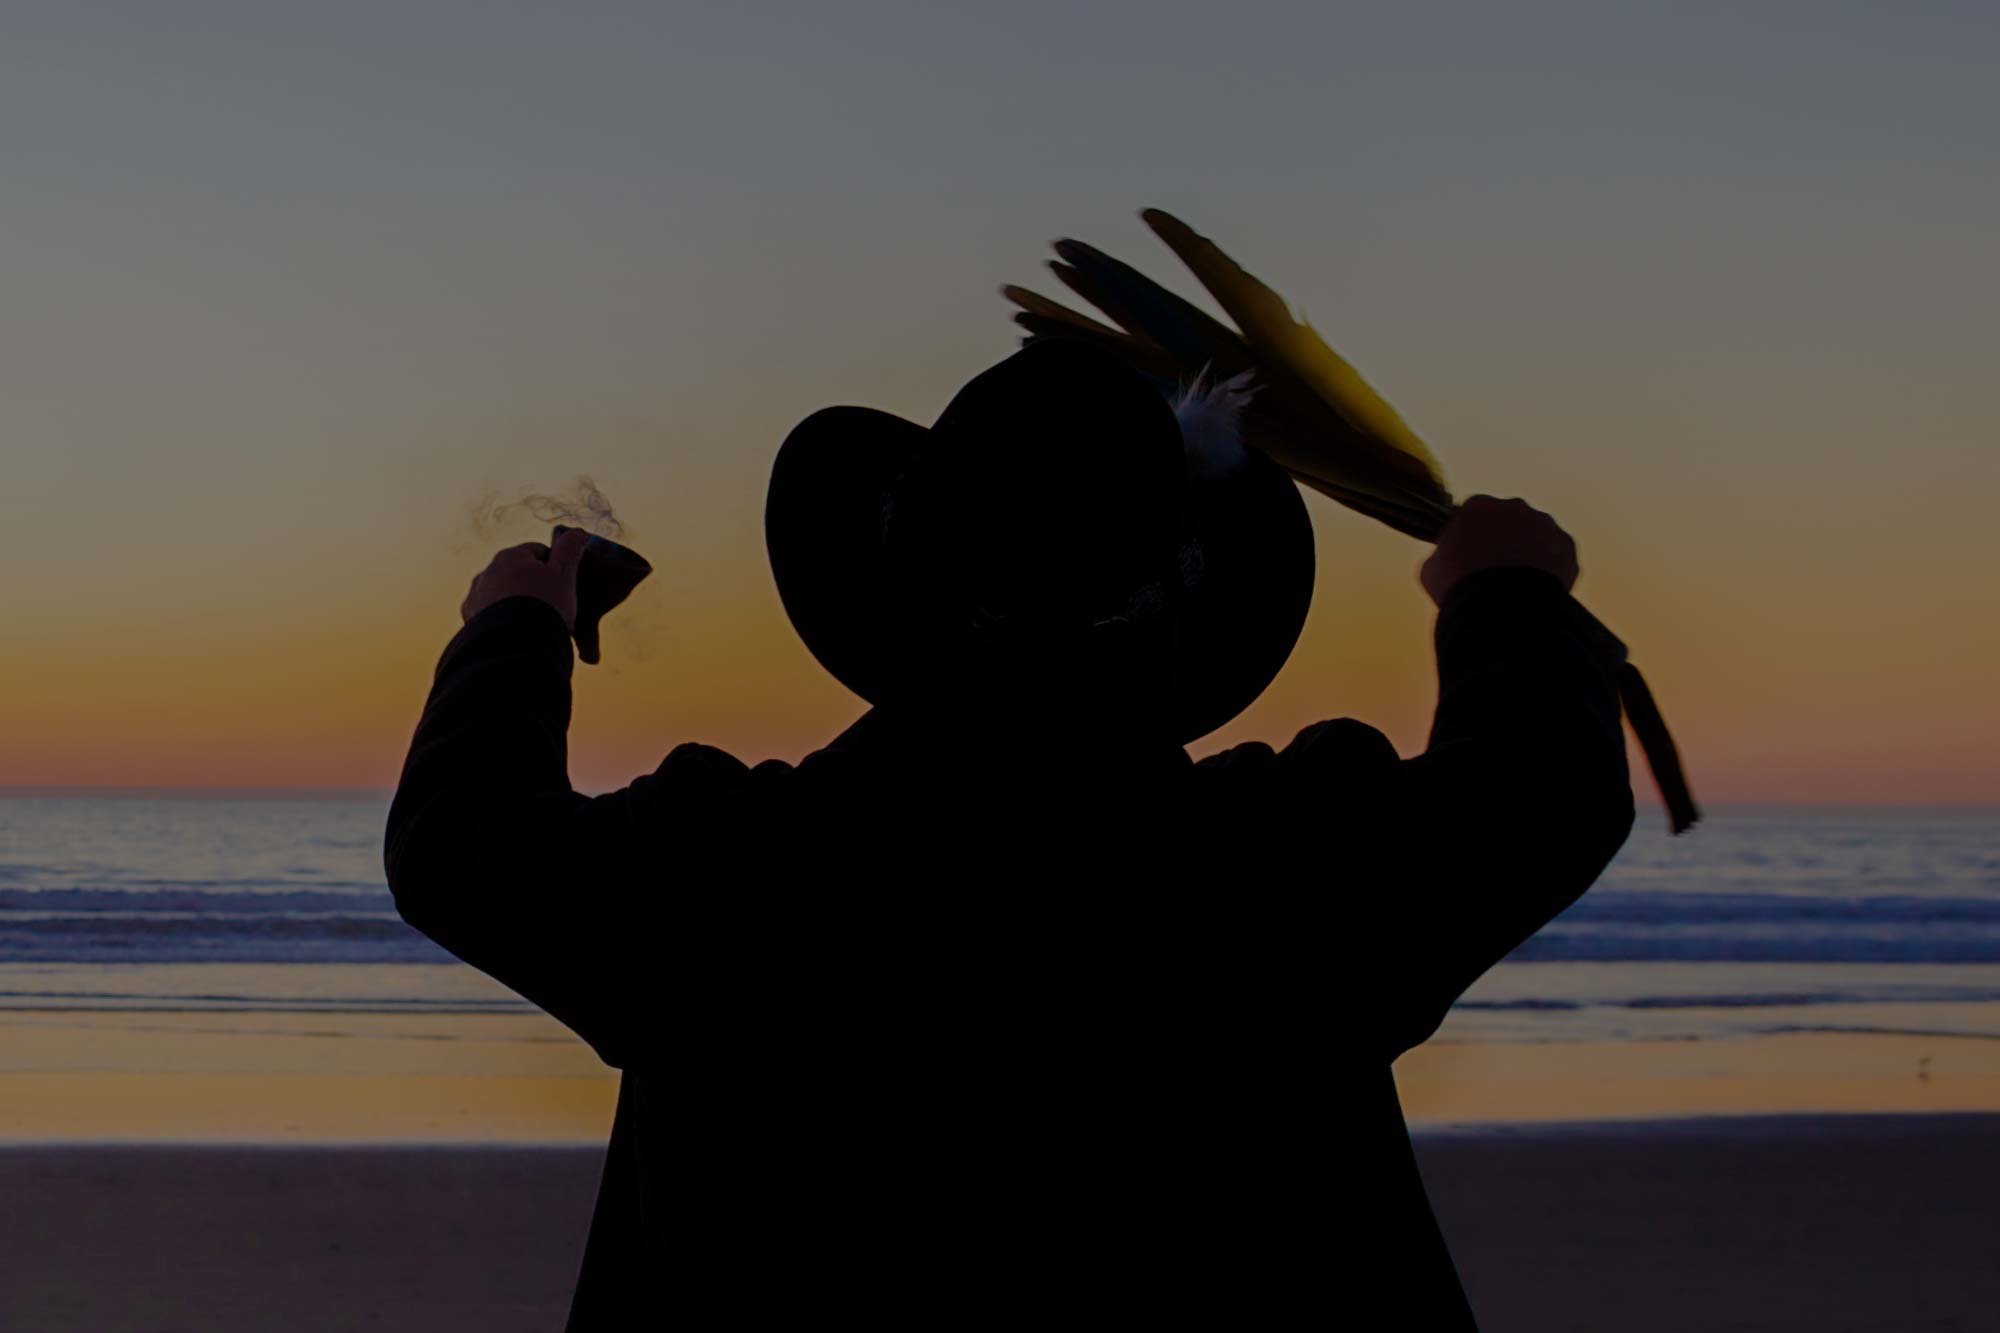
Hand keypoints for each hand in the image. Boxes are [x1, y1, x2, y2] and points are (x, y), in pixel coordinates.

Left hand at [460, 527, 589, 627]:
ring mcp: (476, 595)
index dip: (556, 568)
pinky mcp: (470, 617)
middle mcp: (488, 571)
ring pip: (503, 593)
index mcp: (510, 555)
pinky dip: (502, 619)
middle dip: (534, 586)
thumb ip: (571, 549)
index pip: (539, 551)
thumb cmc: (544, 607)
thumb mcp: (565, 575)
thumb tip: (578, 531)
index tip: (564, 588)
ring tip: (534, 623)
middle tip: (552, 608)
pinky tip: (516, 631)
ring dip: (516, 602)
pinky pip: (489, 613)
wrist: (516, 646)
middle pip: (519, 573)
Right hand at [1420, 495, 1578, 605]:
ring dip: (1529, 554)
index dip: (1470, 536)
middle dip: (1504, 541)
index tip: (1468, 558)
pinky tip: (1536, 592)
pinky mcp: (1567, 546)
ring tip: (1518, 587)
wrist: (1502, 608)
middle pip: (1508, 522)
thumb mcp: (1431, 568)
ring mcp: (1545, 524)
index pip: (1473, 515)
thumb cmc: (1459, 587)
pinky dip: (1550, 570)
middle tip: (1496, 573)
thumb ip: (1443, 554)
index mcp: (1478, 505)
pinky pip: (1557, 556)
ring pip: (1536, 537)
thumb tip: (1447, 559)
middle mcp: (1514, 506)